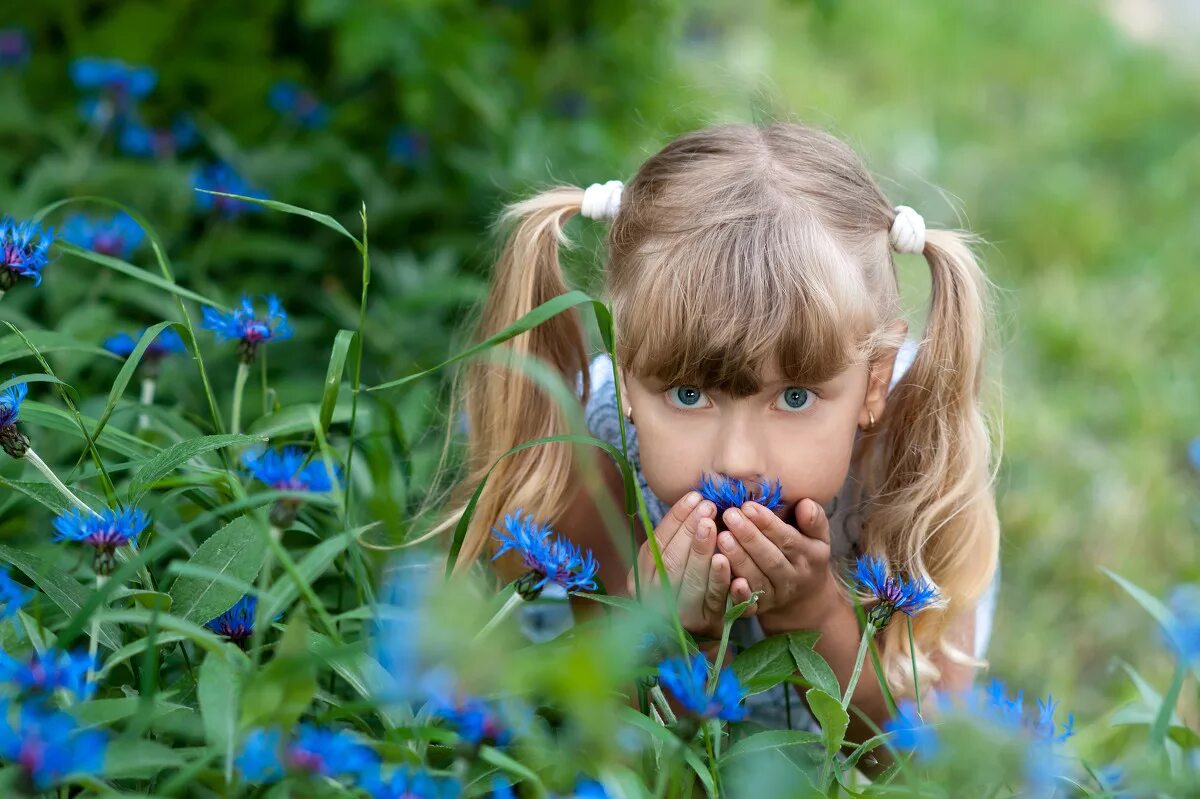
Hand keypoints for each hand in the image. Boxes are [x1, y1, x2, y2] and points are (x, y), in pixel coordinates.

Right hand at [626, 491, 731, 639]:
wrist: (698, 636)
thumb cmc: (683, 587)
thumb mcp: (669, 566)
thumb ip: (674, 541)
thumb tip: (694, 500)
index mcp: (641, 581)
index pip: (656, 546)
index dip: (674, 520)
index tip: (692, 497)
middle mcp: (655, 601)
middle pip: (671, 562)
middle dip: (689, 531)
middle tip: (707, 506)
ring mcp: (681, 616)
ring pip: (691, 581)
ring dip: (702, 551)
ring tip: (713, 525)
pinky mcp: (708, 626)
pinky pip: (715, 601)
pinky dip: (720, 580)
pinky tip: (725, 560)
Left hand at [716, 498, 836, 625]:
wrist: (805, 599)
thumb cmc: (805, 555)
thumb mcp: (818, 538)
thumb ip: (814, 519)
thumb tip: (805, 504)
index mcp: (809, 556)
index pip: (788, 539)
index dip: (768, 523)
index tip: (748, 506)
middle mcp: (793, 578)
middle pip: (770, 558)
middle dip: (749, 537)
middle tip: (729, 516)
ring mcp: (776, 595)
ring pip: (757, 579)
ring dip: (739, 559)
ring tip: (722, 537)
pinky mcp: (760, 609)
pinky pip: (749, 604)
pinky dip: (738, 594)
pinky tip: (727, 578)